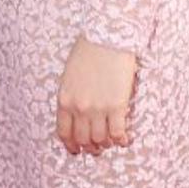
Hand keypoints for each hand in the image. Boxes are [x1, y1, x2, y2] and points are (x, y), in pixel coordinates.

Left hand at [56, 36, 136, 155]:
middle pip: (83, 139)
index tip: (76, 150)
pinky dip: (121, 139)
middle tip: (96, 149)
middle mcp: (79, 108)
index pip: (64, 132)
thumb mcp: (69, 76)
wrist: (107, 37)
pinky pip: (117, 132)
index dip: (71, 145)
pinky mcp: (116, 105)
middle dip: (90, 147)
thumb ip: (71, 96)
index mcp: (64, 100)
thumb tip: (77, 114)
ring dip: (106, 144)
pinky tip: (124, 138)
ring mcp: (98, 108)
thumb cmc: (88, 51)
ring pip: (101, 139)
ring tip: (111, 141)